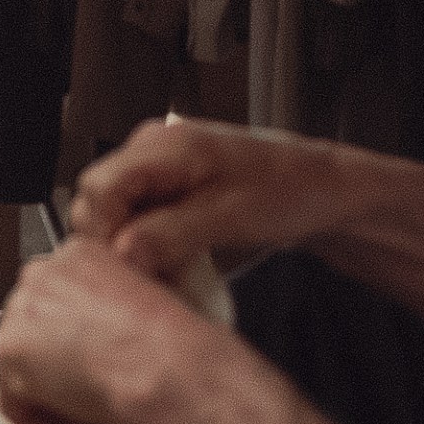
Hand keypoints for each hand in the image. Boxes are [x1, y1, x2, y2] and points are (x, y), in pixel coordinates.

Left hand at [0, 237, 240, 423]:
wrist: (164, 364)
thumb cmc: (168, 341)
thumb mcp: (144, 301)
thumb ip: (108, 310)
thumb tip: (99, 339)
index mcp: (77, 254)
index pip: (56, 296)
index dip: (72, 337)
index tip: (87, 358)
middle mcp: (43, 275)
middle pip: (32, 327)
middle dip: (54, 365)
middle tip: (82, 392)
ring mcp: (22, 311)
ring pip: (19, 361)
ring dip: (46, 396)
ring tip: (81, 418)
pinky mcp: (12, 352)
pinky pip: (12, 399)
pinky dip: (38, 423)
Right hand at [69, 117, 390, 281]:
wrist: (327, 192)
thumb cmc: (291, 191)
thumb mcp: (230, 216)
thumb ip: (171, 233)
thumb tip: (122, 252)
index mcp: (161, 146)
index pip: (96, 188)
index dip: (102, 233)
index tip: (122, 269)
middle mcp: (152, 152)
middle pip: (98, 203)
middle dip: (114, 245)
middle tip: (147, 278)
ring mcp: (159, 172)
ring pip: (116, 217)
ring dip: (132, 251)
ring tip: (167, 274)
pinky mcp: (169, 193)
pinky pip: (138, 222)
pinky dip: (149, 249)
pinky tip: (175, 266)